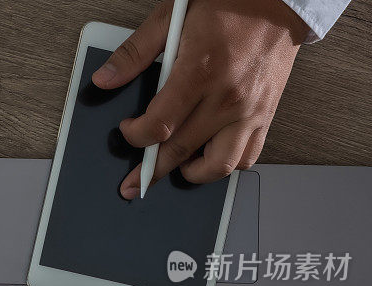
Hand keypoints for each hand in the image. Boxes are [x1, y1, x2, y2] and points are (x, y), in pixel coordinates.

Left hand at [93, 0, 307, 198]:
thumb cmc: (229, 3)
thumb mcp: (172, 18)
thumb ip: (134, 53)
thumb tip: (105, 79)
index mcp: (200, 72)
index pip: (160, 126)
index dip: (136, 137)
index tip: (128, 131)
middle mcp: (227, 97)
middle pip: (181, 151)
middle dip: (151, 171)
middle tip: (136, 182)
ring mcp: (250, 110)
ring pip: (219, 165)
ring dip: (192, 174)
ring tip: (176, 169)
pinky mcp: (266, 114)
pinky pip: (247, 156)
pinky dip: (226, 165)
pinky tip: (208, 156)